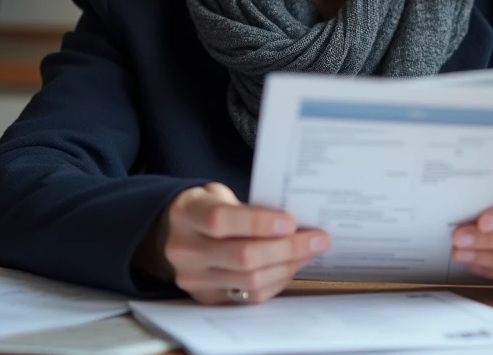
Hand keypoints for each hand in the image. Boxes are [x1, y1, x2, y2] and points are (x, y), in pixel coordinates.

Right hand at [145, 182, 330, 304]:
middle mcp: (184, 249)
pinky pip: (249, 297)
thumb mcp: (218, 194)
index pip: (220, 221)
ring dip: (288, 267)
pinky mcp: (206, 298)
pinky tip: (292, 266)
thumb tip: (296, 220)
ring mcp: (193, 278)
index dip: (259, 223)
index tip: (291, 221)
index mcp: (186, 214)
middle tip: (318, 239)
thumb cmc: (206, 207)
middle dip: (287, 248)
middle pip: (242, 257)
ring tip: (310, 252)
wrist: (174, 233)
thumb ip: (248, 205)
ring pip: (250, 281)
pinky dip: (276, 281)